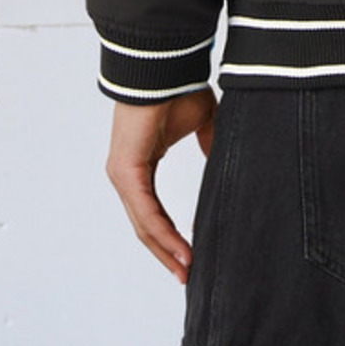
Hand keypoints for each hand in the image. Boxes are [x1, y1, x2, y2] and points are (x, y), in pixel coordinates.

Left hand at [105, 87, 217, 283]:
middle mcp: (127, 176)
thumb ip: (209, 146)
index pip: (152, 213)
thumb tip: (221, 163)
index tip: (191, 255)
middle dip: (167, 254)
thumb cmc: (178, 90)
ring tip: (188, 270)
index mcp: (140, 167)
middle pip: (145, 228)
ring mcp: (123, 176)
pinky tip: (182, 249)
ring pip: (145, 226)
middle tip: (187, 276)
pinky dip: (164, 234)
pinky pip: (146, 212)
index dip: (170, 236)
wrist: (164, 69)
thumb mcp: (202, 123)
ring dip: (167, 250)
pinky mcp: (126, 172)